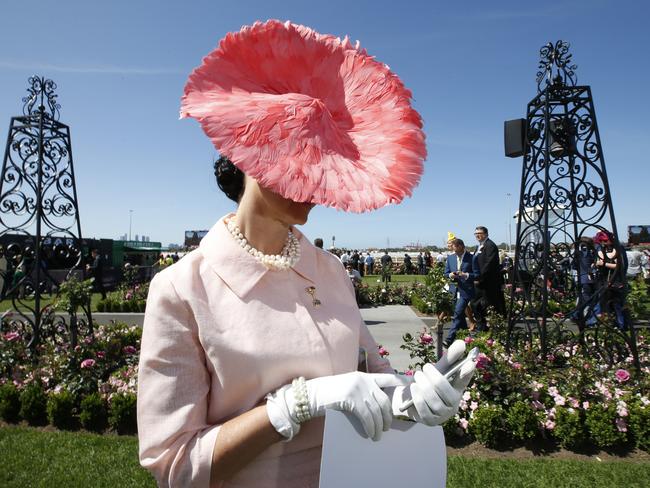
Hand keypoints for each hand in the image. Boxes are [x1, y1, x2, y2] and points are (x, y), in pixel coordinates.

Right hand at [267, 372, 406, 440]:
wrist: (311, 395)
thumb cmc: (330, 394)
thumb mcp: (349, 387)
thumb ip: (363, 391)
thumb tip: (379, 407)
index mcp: (364, 376)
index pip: (387, 378)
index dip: (400, 383)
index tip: (410, 388)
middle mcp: (363, 380)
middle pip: (384, 400)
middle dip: (388, 416)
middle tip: (387, 427)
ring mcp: (357, 388)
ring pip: (376, 411)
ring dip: (379, 426)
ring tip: (378, 435)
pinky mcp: (350, 399)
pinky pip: (366, 416)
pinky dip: (371, 427)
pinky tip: (371, 434)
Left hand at [388, 340, 475, 425]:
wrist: (407, 400)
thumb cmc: (426, 384)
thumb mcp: (436, 371)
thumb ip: (448, 359)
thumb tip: (461, 343)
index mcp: (457, 391)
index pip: (463, 381)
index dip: (467, 373)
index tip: (470, 362)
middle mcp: (453, 405)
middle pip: (445, 390)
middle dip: (434, 377)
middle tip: (424, 367)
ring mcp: (442, 415)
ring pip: (434, 400)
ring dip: (423, 385)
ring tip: (417, 375)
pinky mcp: (430, 422)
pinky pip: (424, 409)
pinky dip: (418, 397)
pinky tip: (414, 388)